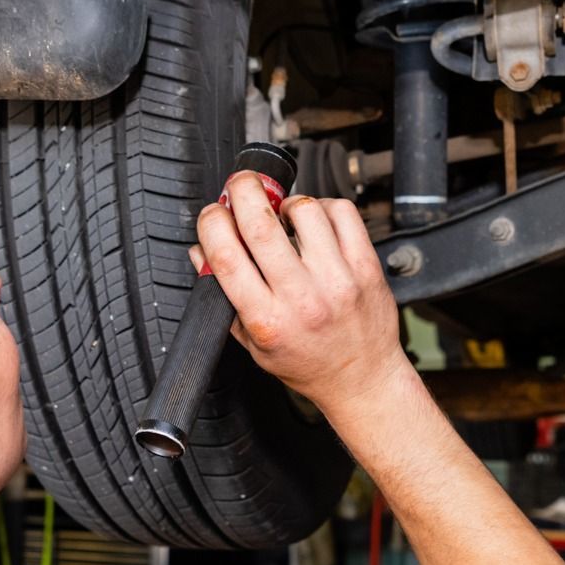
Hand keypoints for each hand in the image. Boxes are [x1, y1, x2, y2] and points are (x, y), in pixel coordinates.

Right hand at [191, 173, 409, 415]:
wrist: (362, 379)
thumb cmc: (306, 363)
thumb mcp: (252, 343)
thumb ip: (222, 298)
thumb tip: (199, 253)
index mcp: (266, 318)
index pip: (226, 255)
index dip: (212, 222)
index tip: (213, 214)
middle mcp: (301, 297)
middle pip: (260, 225)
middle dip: (242, 191)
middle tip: (239, 184)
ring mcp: (337, 279)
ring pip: (304, 210)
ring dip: (285, 202)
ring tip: (282, 214)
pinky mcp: (365, 266)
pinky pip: (342, 213)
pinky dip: (322, 205)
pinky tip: (314, 220)